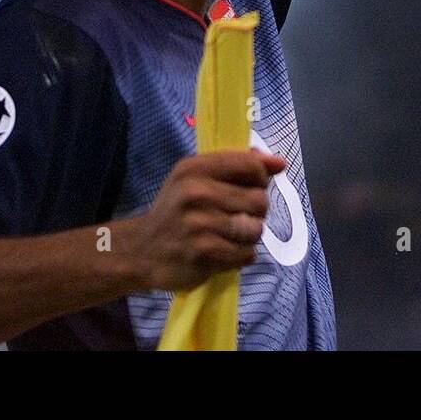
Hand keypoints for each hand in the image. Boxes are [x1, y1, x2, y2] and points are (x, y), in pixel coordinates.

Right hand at [130, 148, 285, 290]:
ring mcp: (198, 224)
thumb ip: (236, 166)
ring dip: (249, 236)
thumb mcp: (196, 177)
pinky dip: (241, 256)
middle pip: (259, 200)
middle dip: (256, 211)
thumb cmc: (176, 210)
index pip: (250, 165)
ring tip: (230, 235)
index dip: (261, 177)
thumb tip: (279, 163)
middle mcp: (195, 192)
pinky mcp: (203, 253)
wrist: (141, 249)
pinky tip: (225, 251)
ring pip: (255, 229)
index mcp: (195, 167)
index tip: (252, 186)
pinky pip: (246, 254)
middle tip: (238, 216)